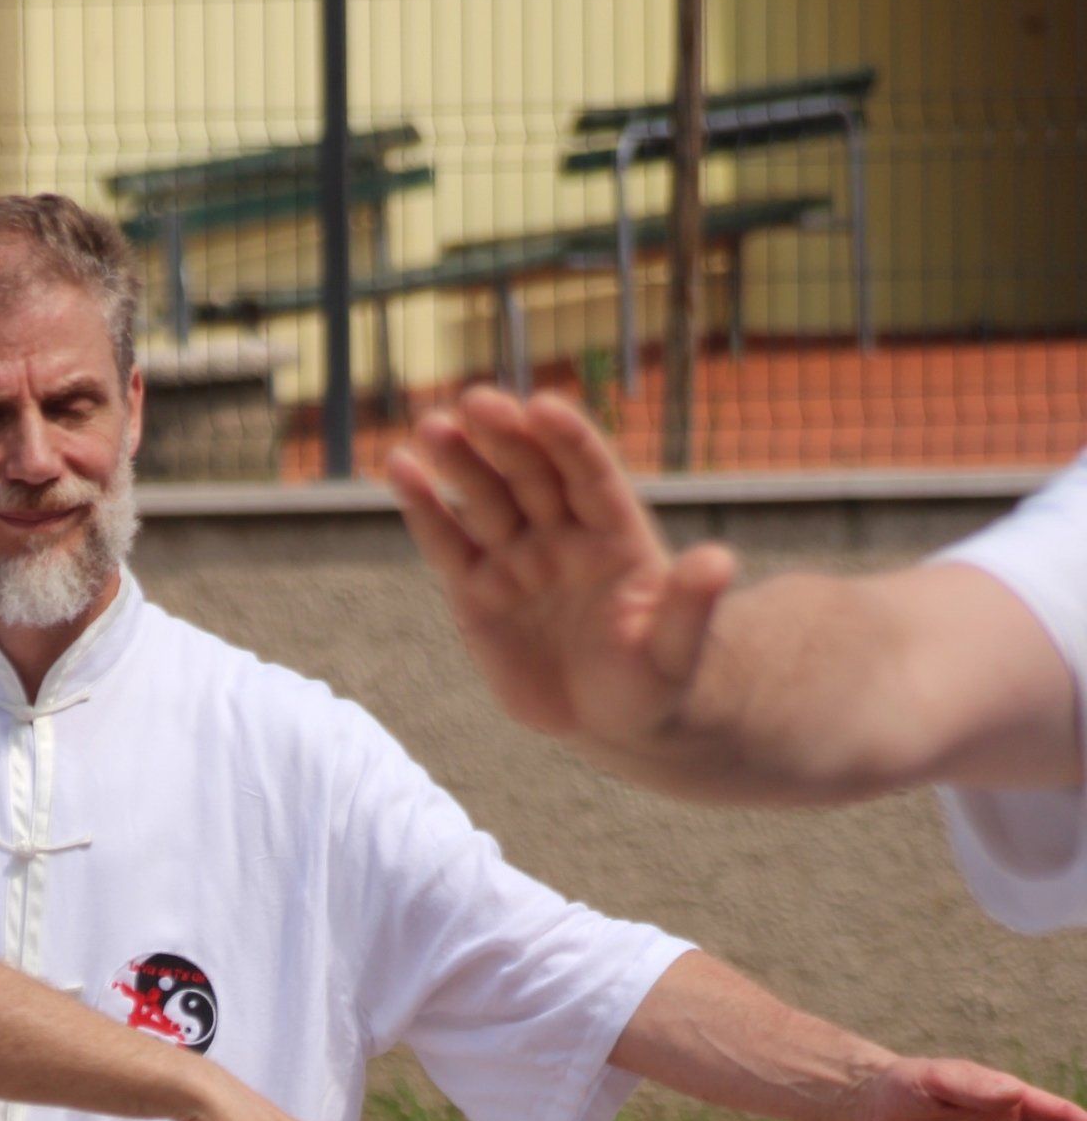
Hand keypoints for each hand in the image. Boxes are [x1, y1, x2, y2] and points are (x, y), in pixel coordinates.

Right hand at [389, 386, 736, 758]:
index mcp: (615, 533)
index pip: (590, 475)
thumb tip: (720, 563)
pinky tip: (400, 468)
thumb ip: (691, 606)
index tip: (544, 406)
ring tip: (430, 427)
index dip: (569, 440)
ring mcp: (516, 557)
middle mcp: (562, 532)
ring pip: (484, 498)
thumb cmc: (652, 679)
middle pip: (531, 473)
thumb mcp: (677, 650)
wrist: (610, 718)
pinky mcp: (475, 592)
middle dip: (505, 438)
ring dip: (458, 460)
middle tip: (476, 402)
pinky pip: (447, 543)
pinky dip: (424, 508)